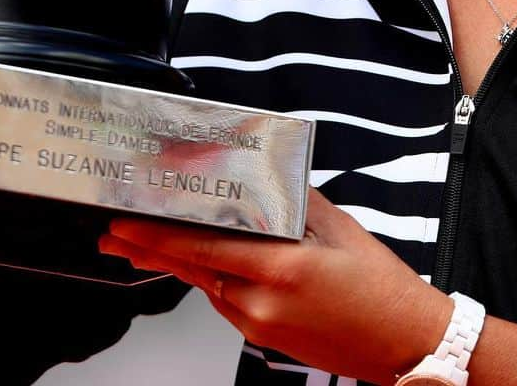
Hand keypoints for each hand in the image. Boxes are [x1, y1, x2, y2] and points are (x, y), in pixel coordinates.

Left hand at [100, 188, 450, 384]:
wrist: (401, 342)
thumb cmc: (378, 286)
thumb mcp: (337, 228)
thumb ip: (294, 199)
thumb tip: (264, 174)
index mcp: (279, 266)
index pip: (202, 245)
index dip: (157, 233)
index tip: (127, 220)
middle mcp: (260, 301)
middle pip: (193, 268)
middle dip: (148, 250)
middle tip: (114, 235)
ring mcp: (258, 324)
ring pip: (208, 284)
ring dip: (180, 261)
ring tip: (146, 244)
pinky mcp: (262, 337)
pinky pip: (226, 301)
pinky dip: (211, 277)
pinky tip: (207, 263)